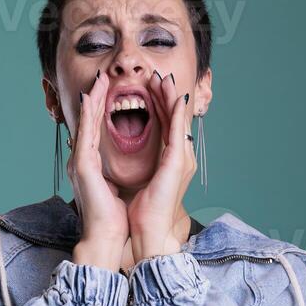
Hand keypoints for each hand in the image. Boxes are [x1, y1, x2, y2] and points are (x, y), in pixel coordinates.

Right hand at [68, 71, 129, 269]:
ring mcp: (79, 162)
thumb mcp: (115, 187)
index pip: (96, 131)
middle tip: (102, 77)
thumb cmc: (113, 217)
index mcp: (90, 165)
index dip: (102, 110)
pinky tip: (90, 98)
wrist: (106, 236)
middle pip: (88, 122)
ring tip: (98, 80)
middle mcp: (82, 160)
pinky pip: (85, 133)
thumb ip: (112, 173)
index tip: (109, 92)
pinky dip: (87, 114)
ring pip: (85, 123)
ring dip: (92, 99)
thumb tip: (117, 167)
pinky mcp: (82, 165)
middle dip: (95, 98)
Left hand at [127, 71, 196, 262]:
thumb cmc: (140, 212)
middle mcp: (178, 157)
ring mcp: (180, 158)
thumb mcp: (137, 181)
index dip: (158, 106)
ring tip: (164, 78)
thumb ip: (138, 165)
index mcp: (167, 161)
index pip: (163, 126)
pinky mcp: (177, 161)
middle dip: (165, 95)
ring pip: (177, 119)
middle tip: (158, 75)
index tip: (149, 89)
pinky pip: (178, 130)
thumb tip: (125, 156)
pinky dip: (177, 112)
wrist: (147, 230)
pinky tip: (175, 96)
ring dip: (171, 97)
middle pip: (172, 118)